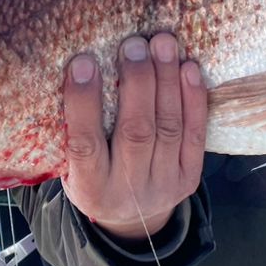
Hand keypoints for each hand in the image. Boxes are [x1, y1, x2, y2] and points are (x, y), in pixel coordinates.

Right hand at [61, 33, 206, 241]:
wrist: (131, 221)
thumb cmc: (93, 178)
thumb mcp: (70, 168)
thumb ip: (72, 131)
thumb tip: (76, 69)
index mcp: (90, 188)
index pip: (85, 143)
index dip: (84, 102)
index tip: (84, 61)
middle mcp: (128, 190)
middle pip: (136, 131)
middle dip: (137, 82)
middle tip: (134, 44)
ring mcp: (163, 185)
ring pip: (168, 127)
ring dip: (166, 80)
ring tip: (162, 44)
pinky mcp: (189, 178)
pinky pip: (195, 135)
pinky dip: (193, 99)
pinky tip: (188, 69)